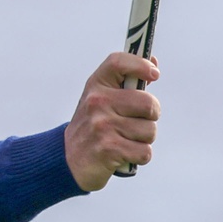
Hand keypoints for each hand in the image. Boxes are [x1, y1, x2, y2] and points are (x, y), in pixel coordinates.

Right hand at [64, 53, 159, 190]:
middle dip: (151, 116)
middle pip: (148, 103)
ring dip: (144, 139)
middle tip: (139, 121)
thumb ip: (127, 82)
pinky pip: (145, 152)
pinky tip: (126, 154)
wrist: (68, 159)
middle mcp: (98, 102)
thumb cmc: (93, 125)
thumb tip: (153, 63)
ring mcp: (102, 126)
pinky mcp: (108, 149)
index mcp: (97, 85)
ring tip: (127, 139)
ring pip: (150, 130)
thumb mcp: (102, 98)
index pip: (118, 62)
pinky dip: (140, 156)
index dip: (140, 64)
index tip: (154, 74)